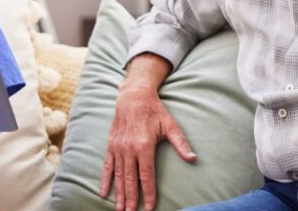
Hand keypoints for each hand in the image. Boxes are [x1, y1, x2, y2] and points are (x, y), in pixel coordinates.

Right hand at [100, 86, 196, 210]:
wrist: (133, 97)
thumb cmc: (154, 111)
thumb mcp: (170, 125)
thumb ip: (181, 143)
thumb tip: (193, 158)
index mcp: (144, 146)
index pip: (146, 176)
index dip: (148, 193)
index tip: (150, 208)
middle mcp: (129, 148)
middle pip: (131, 179)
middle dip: (131, 199)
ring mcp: (118, 147)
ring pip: (119, 175)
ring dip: (119, 193)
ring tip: (120, 209)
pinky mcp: (111, 145)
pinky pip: (107, 165)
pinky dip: (106, 180)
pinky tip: (104, 192)